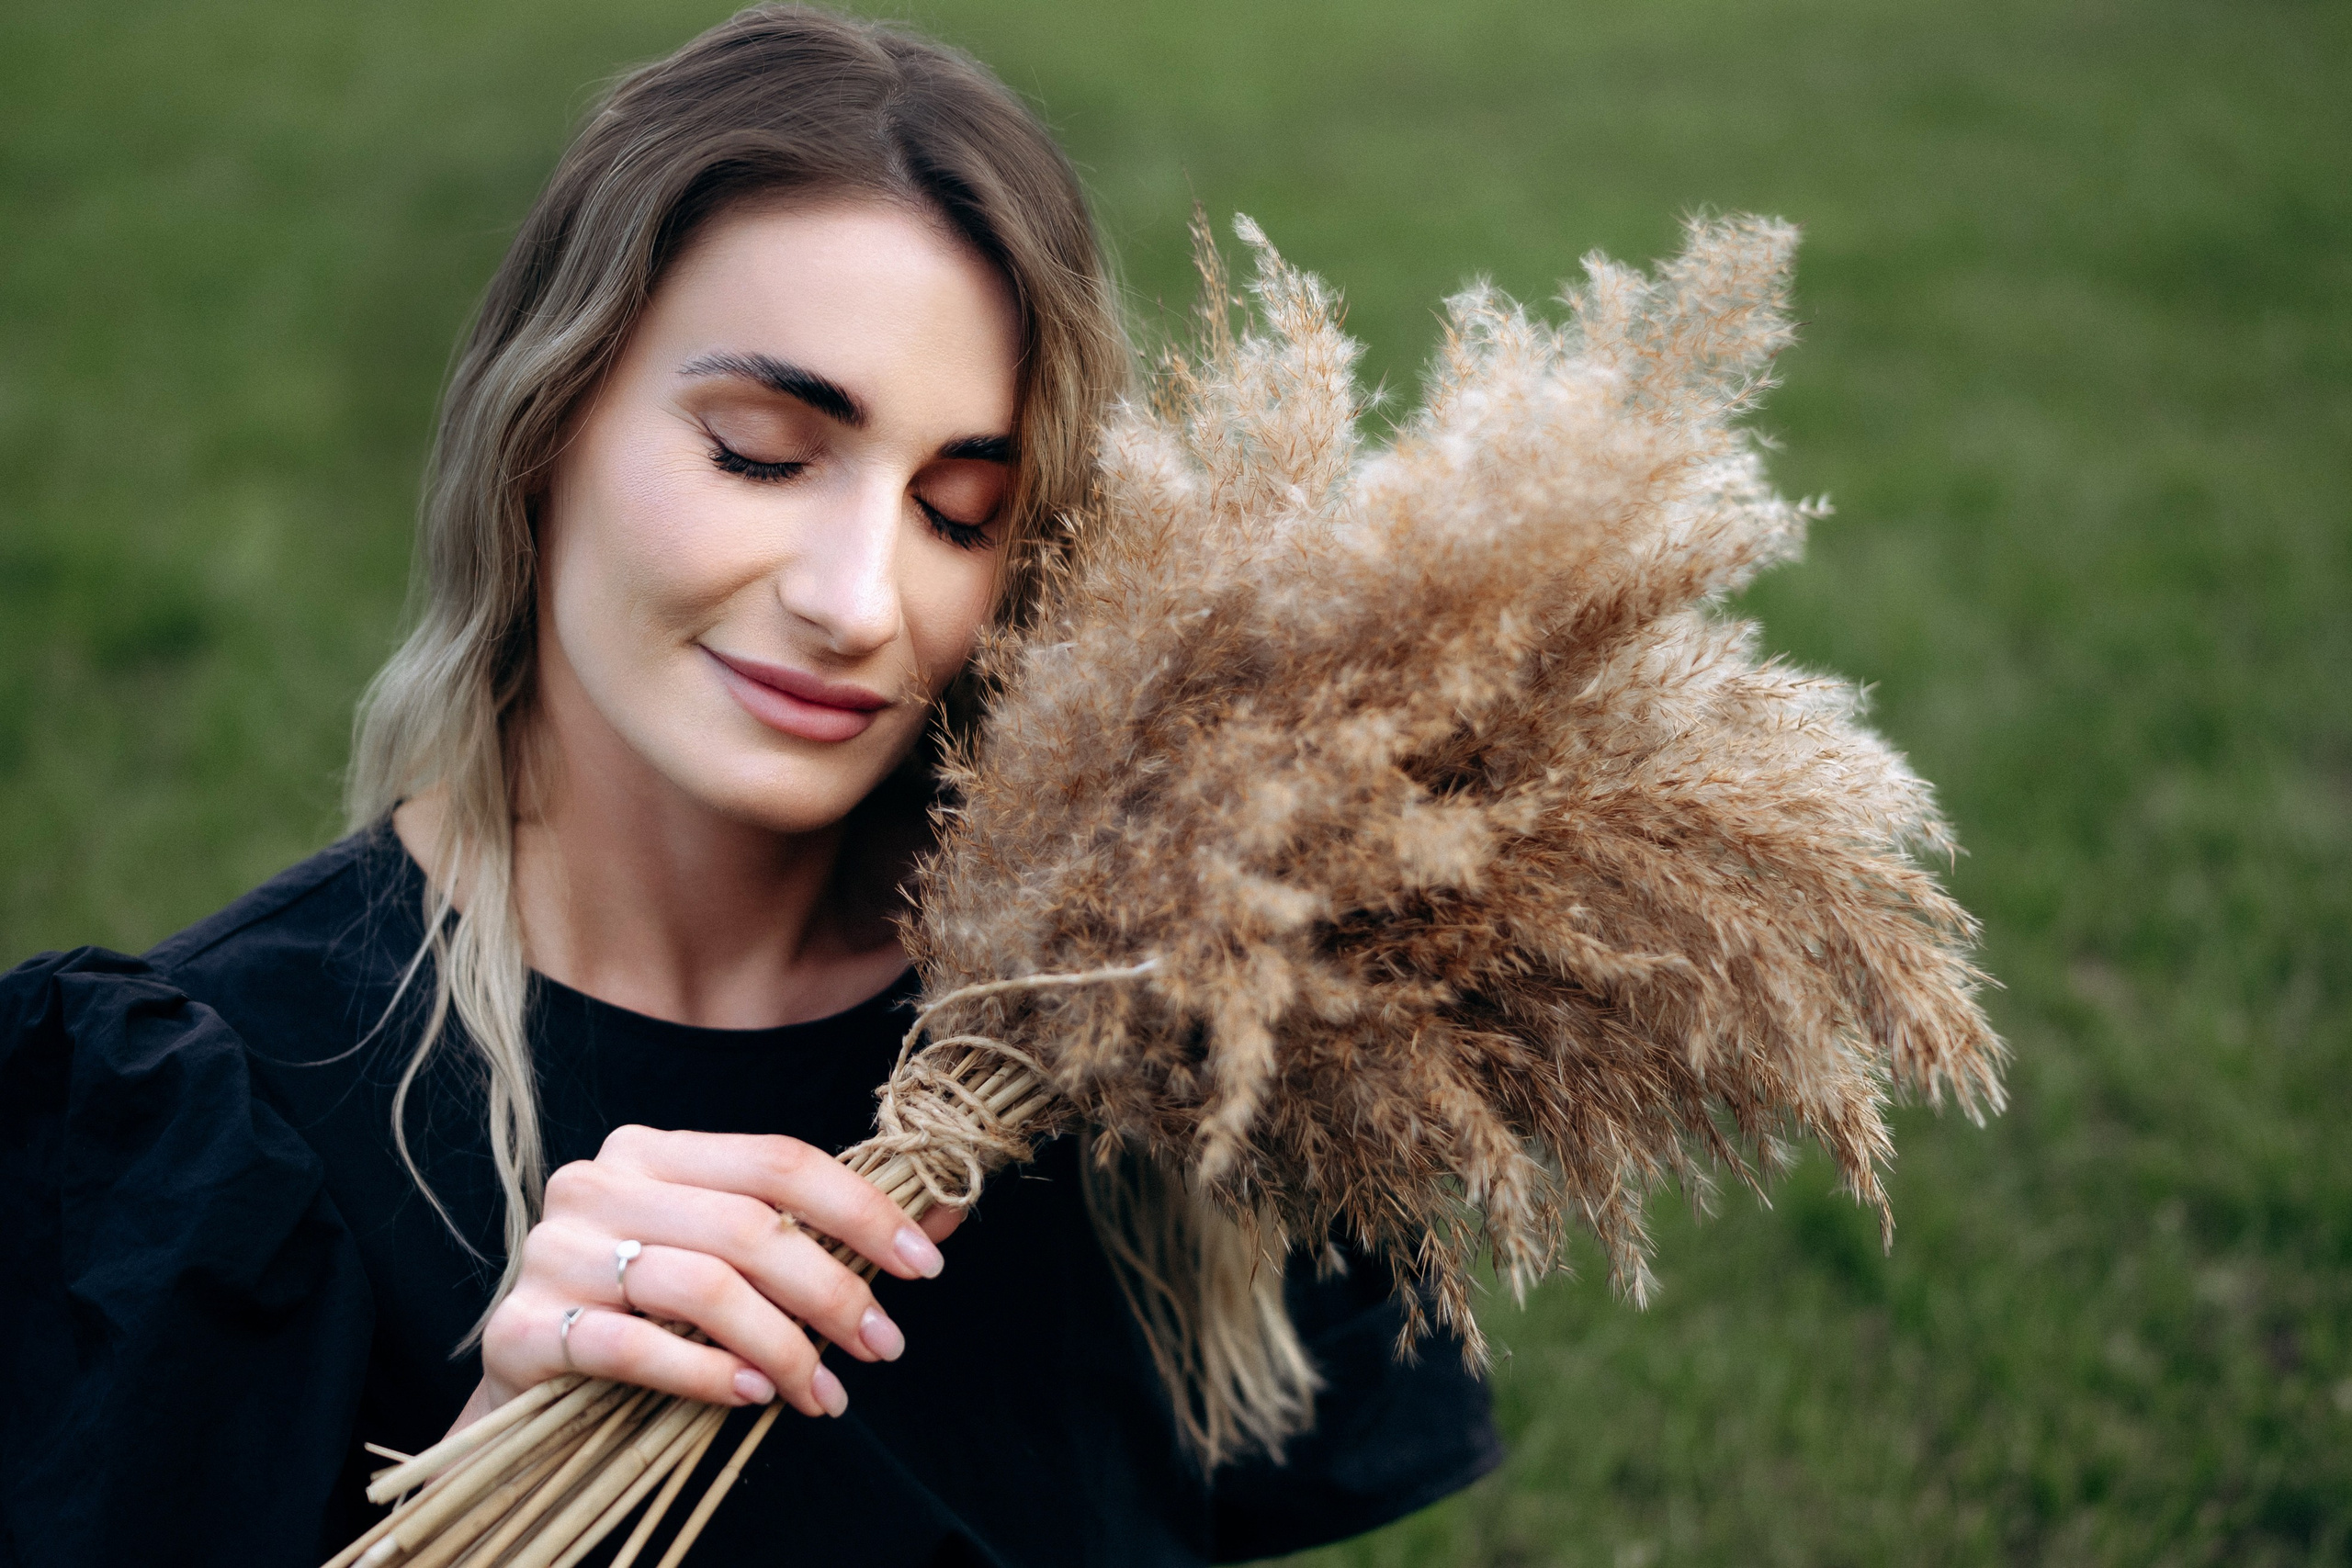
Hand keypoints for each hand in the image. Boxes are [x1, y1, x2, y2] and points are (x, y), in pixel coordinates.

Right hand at [463, 1126, 963, 1428]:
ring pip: (700, 1285)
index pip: (778, 1160)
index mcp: (652, 1152)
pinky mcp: (522, 1327)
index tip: (926, 1266)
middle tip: (884, 1346)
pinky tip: (751, 1396)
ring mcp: (552, 1252)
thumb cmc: (647, 1314)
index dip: (862, 1209)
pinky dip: (703, 1373)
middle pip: (748, 1225)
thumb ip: (824, 1235)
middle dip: (834, 1290)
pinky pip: (631, 1345)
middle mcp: (597, 1183)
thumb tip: (948, 1215)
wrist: (529, 1386)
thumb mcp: (732, 1264)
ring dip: (783, 1346)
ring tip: (824, 1394)